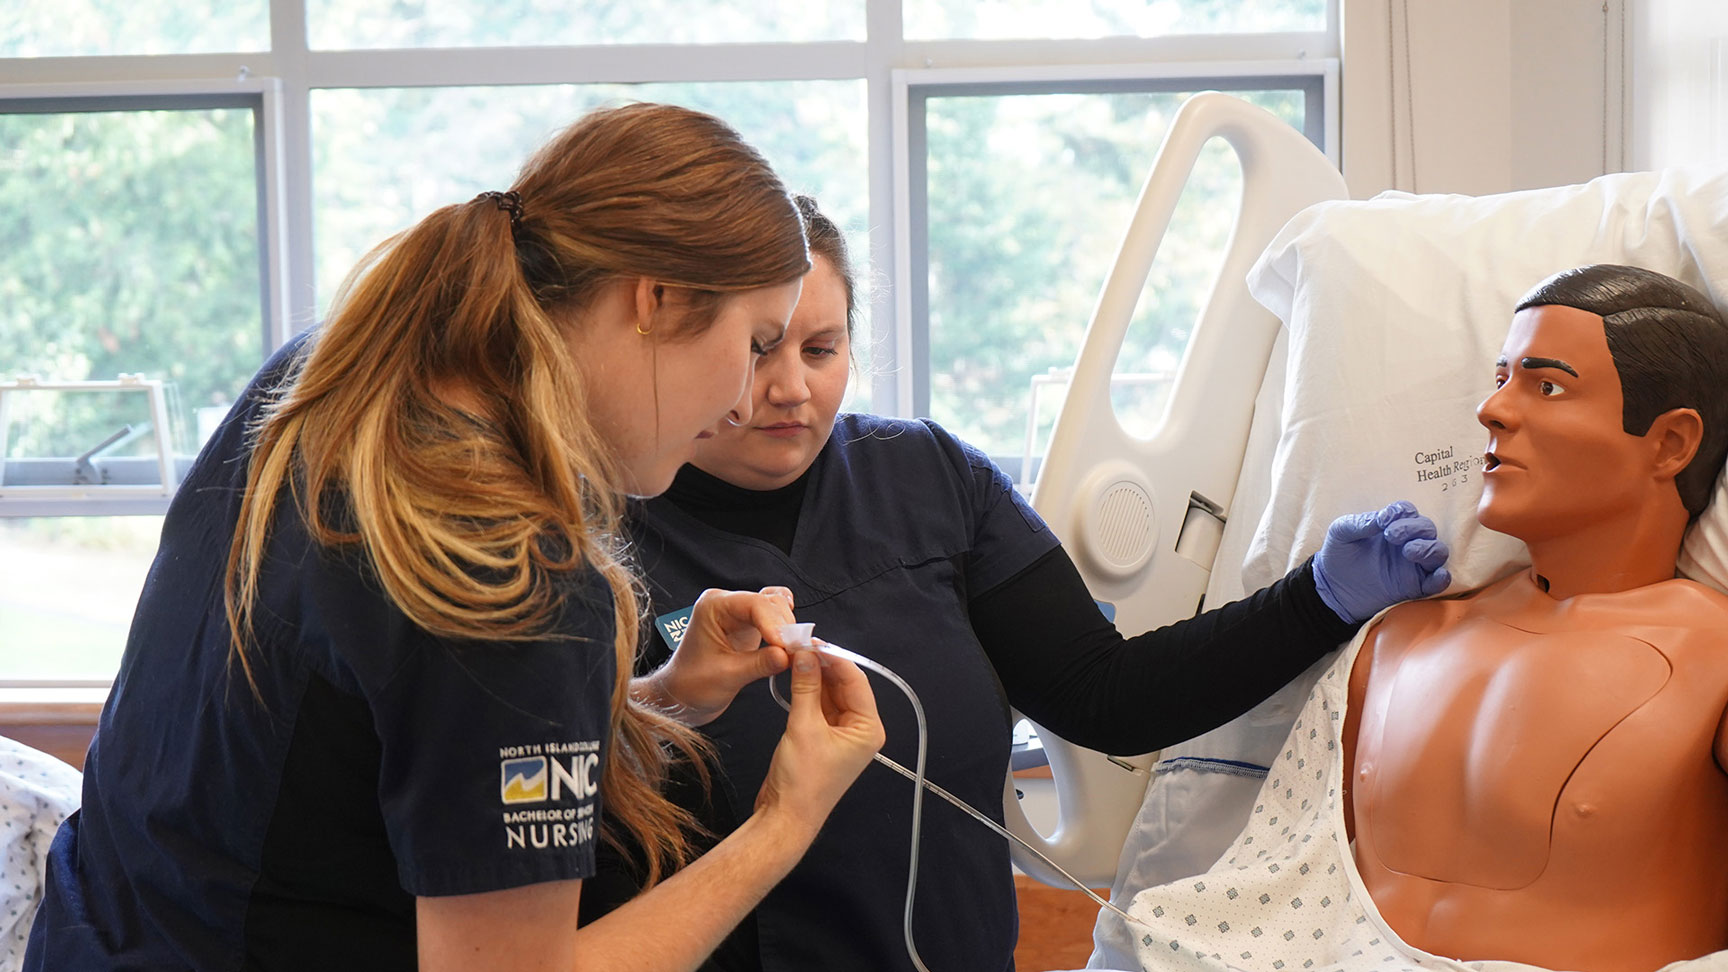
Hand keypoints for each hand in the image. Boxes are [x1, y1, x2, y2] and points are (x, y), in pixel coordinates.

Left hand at [635, 587, 797, 725]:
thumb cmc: (692, 685)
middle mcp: (727, 604)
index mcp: (713, 606)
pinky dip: (786, 628)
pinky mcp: (750, 626)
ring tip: (794, 652)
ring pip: (777, 608)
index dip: (776, 624)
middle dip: (785, 627)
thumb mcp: (727, 677)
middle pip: (770, 602)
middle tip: (796, 652)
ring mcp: (739, 613)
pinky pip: (776, 618)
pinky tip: (790, 644)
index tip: (789, 646)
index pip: (755, 604)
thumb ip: (759, 664)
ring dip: (788, 629)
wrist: (680, 697)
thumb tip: (787, 656)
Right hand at [754, 649, 884, 834]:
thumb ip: (805, 688)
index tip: (812, 640)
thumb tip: (805, 655)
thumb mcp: (803, 727)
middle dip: (823, 665)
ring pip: (830, 694)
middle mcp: (860, 730)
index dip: (834, 657)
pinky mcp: (823, 738)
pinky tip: (795, 675)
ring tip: (795, 655)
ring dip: (814, 676)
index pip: (855, 681)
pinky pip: (819, 706)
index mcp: (868, 729)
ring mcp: (842, 734)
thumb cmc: (802, 781)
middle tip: (800, 644)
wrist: (785, 816)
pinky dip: (808, 692)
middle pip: (844, 685)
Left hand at [1312, 500, 1451, 622]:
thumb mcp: (1341, 532)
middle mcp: (1407, 543)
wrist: (1332, 588)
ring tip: (1407, 551)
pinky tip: (1436, 574)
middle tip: (1391, 536)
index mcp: (1391, 526)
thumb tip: (1381, 518)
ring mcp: (1413, 565)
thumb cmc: (1338, 555)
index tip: (1383, 521)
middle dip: (1413, 528)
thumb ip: (1360, 522)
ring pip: (1438, 551)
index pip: (1408, 511)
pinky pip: (1439, 582)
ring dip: (1428, 548)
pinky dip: (1442, 578)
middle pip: (1427, 527)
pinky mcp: (1415, 587)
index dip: (1401, 512)